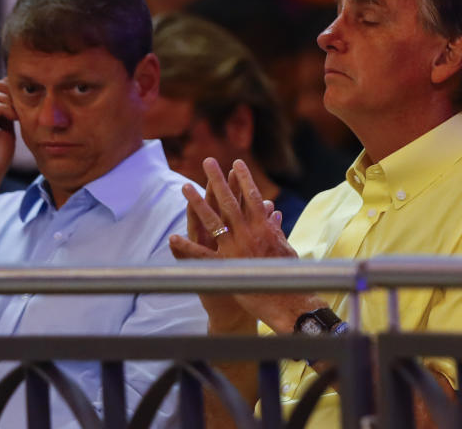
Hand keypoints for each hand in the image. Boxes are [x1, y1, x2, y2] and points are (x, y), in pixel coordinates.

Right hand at [0, 80, 17, 188]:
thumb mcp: (4, 133)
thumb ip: (5, 116)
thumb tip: (15, 101)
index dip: (2, 88)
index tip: (22, 96)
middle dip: (2, 88)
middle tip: (21, 98)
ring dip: (3, 98)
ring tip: (18, 109)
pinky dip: (0, 108)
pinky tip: (13, 116)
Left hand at [172, 158, 319, 331]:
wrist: (288, 301)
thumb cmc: (288, 274)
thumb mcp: (284, 246)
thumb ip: (274, 227)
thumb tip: (271, 210)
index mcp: (263, 227)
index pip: (252, 197)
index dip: (244, 179)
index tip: (236, 162)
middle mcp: (248, 233)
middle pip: (229, 202)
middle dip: (218, 180)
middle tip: (208, 161)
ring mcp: (235, 248)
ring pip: (212, 221)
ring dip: (198, 202)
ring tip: (185, 186)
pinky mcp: (226, 267)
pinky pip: (202, 256)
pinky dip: (186, 248)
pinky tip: (173, 238)